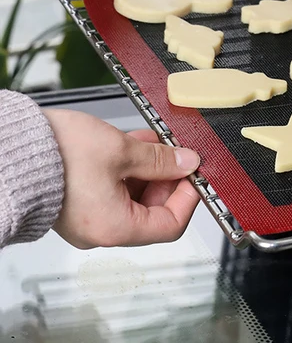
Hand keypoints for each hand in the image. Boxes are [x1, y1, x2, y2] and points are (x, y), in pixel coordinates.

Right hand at [44, 109, 200, 248]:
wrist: (12, 149)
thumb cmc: (59, 154)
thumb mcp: (122, 150)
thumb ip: (161, 160)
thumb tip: (188, 163)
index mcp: (115, 227)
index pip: (171, 225)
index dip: (188, 197)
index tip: (194, 173)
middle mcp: (101, 230)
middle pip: (152, 210)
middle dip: (168, 177)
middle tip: (175, 152)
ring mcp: (89, 217)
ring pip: (134, 196)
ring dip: (148, 168)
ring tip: (153, 140)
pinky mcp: (79, 202)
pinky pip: (113, 189)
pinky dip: (128, 168)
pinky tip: (134, 143)